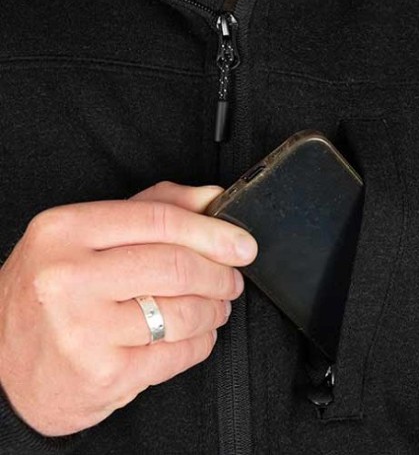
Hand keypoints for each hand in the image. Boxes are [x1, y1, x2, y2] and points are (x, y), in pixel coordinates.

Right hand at [0, 182, 257, 436]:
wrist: (3, 366)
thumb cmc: (51, 294)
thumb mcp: (84, 238)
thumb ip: (151, 209)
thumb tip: (211, 198)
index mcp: (65, 231)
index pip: (161, 219)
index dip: (214, 232)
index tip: (243, 244)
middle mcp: (68, 278)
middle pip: (177, 266)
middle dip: (220, 274)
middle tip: (232, 279)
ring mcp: (83, 329)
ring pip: (184, 312)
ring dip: (214, 310)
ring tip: (215, 307)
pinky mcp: (102, 373)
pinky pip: (178, 353)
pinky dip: (200, 342)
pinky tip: (195, 334)